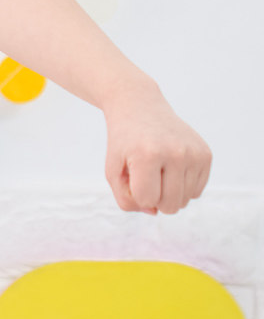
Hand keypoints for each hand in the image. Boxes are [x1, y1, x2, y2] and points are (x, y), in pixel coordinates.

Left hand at [103, 86, 210, 214]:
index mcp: (148, 155)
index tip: (131, 178)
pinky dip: (183, 186)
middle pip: (170, 206)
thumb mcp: (112, 169)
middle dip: (154, 199)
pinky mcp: (206, 154)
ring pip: (185, 201)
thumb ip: (125, 199)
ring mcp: (194, 153)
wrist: (139, 106)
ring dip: (169, 193)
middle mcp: (175, 153)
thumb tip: (154, 212)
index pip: (148, 200)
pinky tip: (171, 167)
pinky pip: (197, 191)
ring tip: (157, 170)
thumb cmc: (123, 141)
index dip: (136, 195)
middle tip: (145, 176)